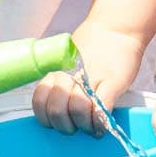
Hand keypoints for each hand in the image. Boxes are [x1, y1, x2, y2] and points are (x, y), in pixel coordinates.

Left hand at [33, 21, 144, 135]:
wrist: (116, 29)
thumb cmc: (91, 50)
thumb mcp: (67, 64)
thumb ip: (59, 84)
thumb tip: (54, 111)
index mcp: (56, 72)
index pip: (39, 101)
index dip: (45, 117)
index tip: (54, 122)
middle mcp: (69, 75)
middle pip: (57, 110)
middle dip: (65, 126)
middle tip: (75, 126)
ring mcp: (91, 79)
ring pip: (77, 111)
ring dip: (83, 126)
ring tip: (90, 126)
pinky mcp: (112, 83)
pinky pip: (101, 110)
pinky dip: (100, 123)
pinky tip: (101, 125)